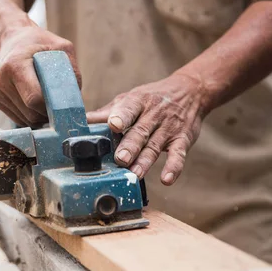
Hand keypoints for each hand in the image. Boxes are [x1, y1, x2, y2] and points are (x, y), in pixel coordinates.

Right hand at [0, 22, 80, 126]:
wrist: (12, 39)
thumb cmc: (39, 43)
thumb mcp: (61, 47)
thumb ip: (72, 70)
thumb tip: (76, 100)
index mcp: (15, 65)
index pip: (34, 99)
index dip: (52, 107)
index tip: (64, 104)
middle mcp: (1, 80)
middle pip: (30, 113)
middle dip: (48, 114)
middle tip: (60, 107)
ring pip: (25, 120)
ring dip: (41, 117)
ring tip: (49, 103)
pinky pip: (18, 118)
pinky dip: (31, 116)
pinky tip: (37, 104)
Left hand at [86, 74, 209, 184]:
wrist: (190, 91)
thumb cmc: (152, 97)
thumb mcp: (131, 98)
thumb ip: (108, 112)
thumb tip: (81, 121)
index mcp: (138, 102)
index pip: (129, 108)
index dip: (121, 116)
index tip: (113, 124)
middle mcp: (153, 114)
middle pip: (140, 131)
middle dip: (130, 146)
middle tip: (121, 159)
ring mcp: (169, 128)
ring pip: (155, 146)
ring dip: (145, 161)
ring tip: (135, 174)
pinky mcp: (183, 139)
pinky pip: (178, 154)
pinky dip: (174, 167)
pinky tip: (167, 179)